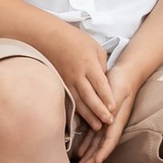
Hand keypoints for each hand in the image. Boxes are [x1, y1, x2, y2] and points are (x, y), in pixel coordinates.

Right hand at [38, 21, 116, 137]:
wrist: (48, 37)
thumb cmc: (74, 39)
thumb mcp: (95, 47)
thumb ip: (102, 65)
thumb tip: (105, 80)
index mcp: (89, 64)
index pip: (100, 83)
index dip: (107, 97)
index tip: (114, 108)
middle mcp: (78, 74)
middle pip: (89, 95)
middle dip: (99, 110)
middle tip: (108, 122)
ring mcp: (67, 80)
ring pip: (79, 101)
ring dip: (89, 115)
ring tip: (97, 126)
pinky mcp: (60, 83)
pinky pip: (70, 99)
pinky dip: (77, 110)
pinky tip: (82, 118)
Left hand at [78, 61, 147, 162]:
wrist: (124, 73)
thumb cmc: (121, 82)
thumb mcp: (117, 93)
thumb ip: (113, 106)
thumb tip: (108, 119)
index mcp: (117, 120)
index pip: (109, 141)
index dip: (102, 153)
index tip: (95, 162)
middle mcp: (112, 124)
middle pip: (102, 146)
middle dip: (93, 159)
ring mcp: (107, 122)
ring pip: (96, 142)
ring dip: (89, 154)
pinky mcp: (101, 117)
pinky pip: (93, 134)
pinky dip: (87, 143)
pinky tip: (79, 151)